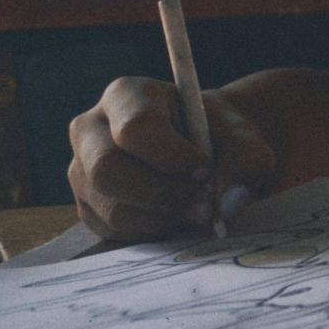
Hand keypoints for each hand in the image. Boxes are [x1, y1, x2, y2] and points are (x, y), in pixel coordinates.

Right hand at [68, 76, 280, 240]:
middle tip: (204, 208)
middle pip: (107, 169)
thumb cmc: (222, 138)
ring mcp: (83, 170)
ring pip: (111, 208)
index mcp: (127, 96)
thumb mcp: (245, 141)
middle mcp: (91, 129)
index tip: (205, 168)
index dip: (171, 155)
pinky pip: (114, 232)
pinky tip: (177, 217)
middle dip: (162, 195)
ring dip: (163, 219)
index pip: (135, 127)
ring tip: (198, 212)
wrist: (210, 154)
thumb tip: (226, 205)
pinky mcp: (88, 207)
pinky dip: (153, 233)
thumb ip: (245, 165)